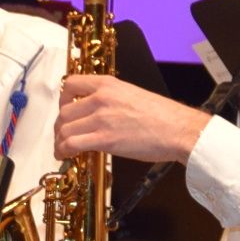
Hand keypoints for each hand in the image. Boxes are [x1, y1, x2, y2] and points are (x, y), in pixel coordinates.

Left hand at [55, 73, 208, 163]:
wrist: (178, 129)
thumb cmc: (162, 116)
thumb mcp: (132, 95)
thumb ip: (111, 99)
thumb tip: (97, 112)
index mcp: (107, 84)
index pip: (70, 84)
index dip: (63, 100)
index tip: (66, 110)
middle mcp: (100, 98)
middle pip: (64, 112)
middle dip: (61, 126)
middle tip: (64, 136)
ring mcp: (101, 119)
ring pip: (65, 129)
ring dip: (60, 141)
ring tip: (63, 150)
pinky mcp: (104, 139)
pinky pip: (72, 144)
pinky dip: (64, 151)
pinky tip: (66, 156)